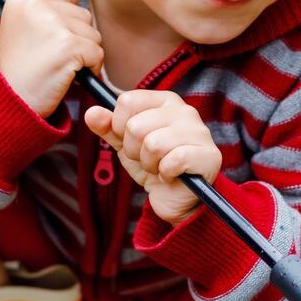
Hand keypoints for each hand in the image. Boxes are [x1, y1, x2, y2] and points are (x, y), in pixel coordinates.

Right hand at [0, 0, 102, 117]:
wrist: (11, 102)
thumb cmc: (22, 70)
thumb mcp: (22, 29)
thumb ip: (46, 11)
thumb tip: (79, 0)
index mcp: (22, 0)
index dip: (68, 19)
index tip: (53, 40)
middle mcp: (34, 6)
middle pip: (83, 14)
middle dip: (78, 38)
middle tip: (55, 58)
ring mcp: (51, 24)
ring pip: (93, 33)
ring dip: (85, 53)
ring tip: (61, 67)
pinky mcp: (67, 45)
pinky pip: (97, 52)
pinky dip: (91, 68)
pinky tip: (71, 76)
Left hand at [85, 90, 222, 223]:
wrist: (175, 199)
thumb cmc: (153, 166)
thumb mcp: (126, 145)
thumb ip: (109, 128)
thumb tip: (91, 113)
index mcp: (165, 101)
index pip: (127, 101)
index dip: (119, 127)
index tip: (131, 142)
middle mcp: (185, 111)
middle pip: (136, 126)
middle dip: (134, 151)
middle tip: (149, 160)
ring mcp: (200, 132)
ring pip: (153, 144)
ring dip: (149, 165)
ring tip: (159, 167)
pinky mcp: (208, 156)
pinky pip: (171, 162)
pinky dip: (165, 174)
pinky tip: (172, 176)